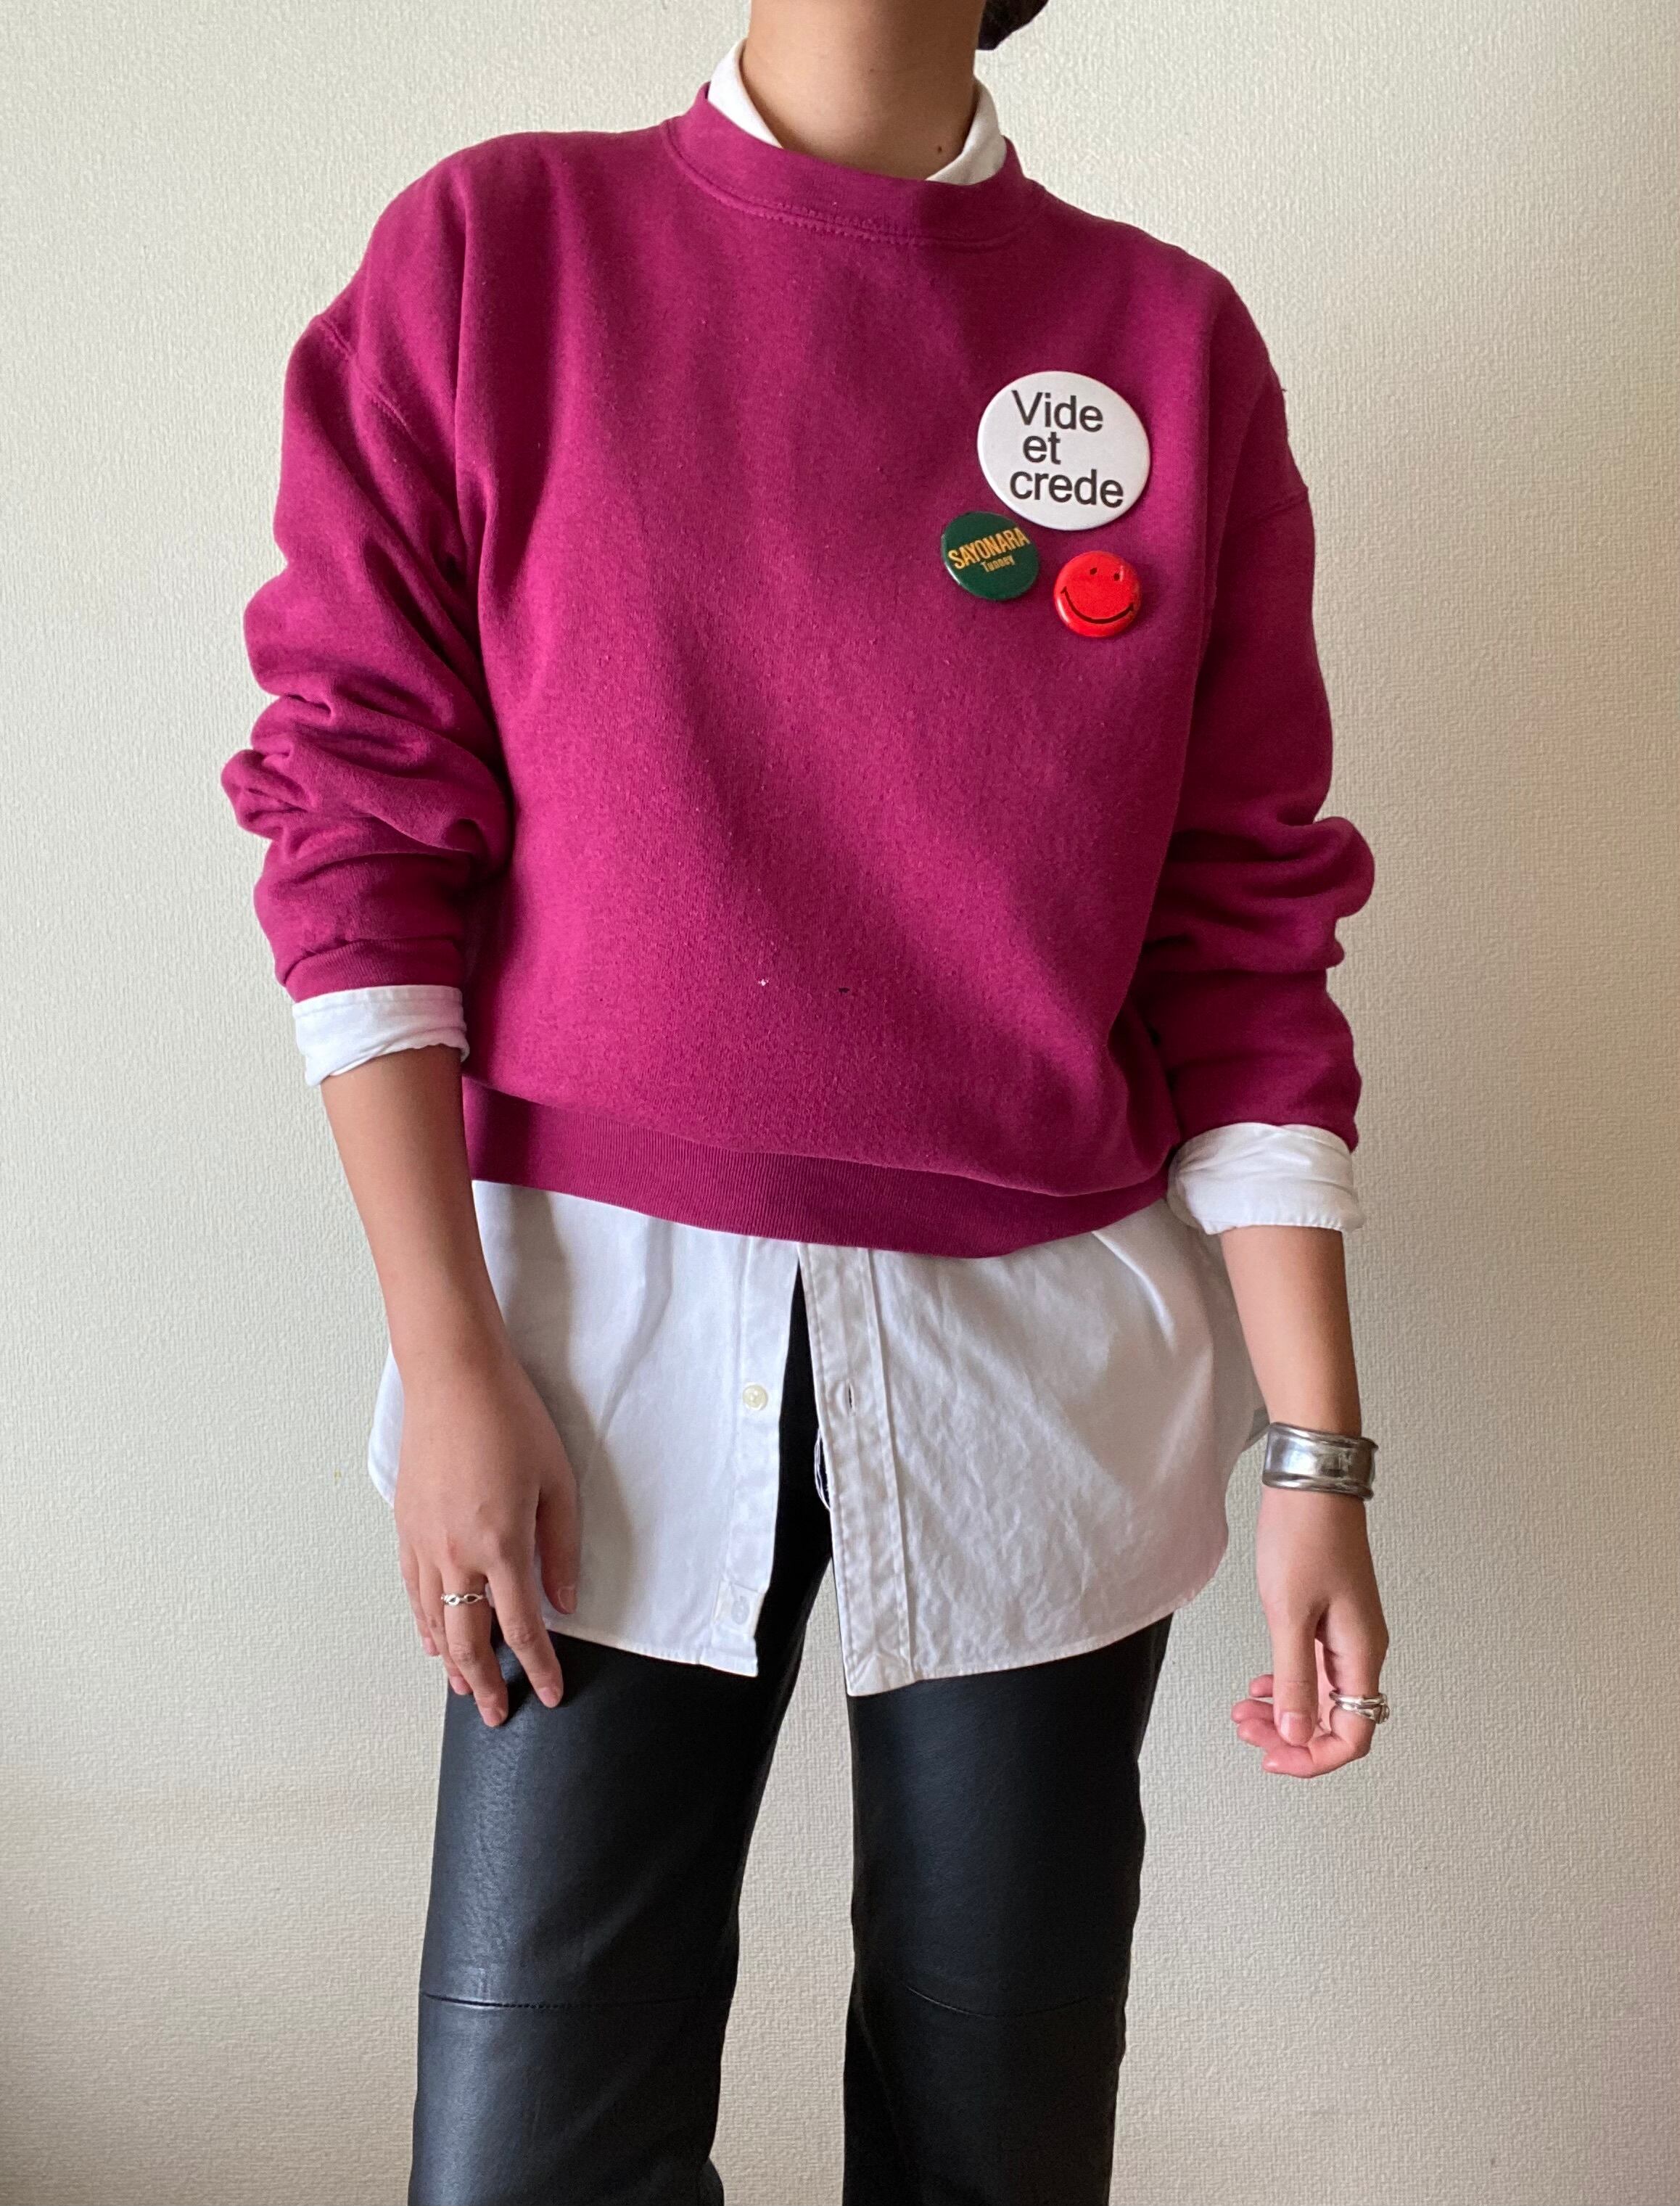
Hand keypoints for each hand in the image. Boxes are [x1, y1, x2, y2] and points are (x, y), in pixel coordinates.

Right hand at [392, 1336, 581, 1727]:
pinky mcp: (405, 1526)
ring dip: (451, 1662)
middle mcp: (456, 1554)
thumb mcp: (557, 1483)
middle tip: (499, 1713)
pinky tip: (432, 1638)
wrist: (454, 1377)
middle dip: (487, 1684)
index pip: (522, 1629)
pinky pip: (412, 1591)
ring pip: (433, 1622)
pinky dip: (423, 1623)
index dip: (539, 1667)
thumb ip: (561, 1549)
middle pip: (469, 1641)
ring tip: (466, 1688)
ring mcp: (424, 1542)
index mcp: (501, 1546)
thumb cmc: (510, 1420)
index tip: (550, 1693)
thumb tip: (564, 1602)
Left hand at [1231, 1486, 1388, 1777]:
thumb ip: (1293, 1676)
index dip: (1313, 1756)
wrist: (1310, 1482)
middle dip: (1289, 1736)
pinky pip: (1314, 1669)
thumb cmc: (1304, 1536)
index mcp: (1361, 1653)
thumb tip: (1296, 1732)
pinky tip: (1260, 1682)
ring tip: (1243, 1710)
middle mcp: (1360, 1649)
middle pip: (1335, 1720)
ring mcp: (1345, 1634)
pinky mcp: (1329, 1617)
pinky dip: (1286, 1683)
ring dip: (1284, 1711)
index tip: (1271, 1755)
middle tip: (1245, 1729)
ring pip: (1321, 1696)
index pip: (1353, 1734)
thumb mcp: (1288, 1612)